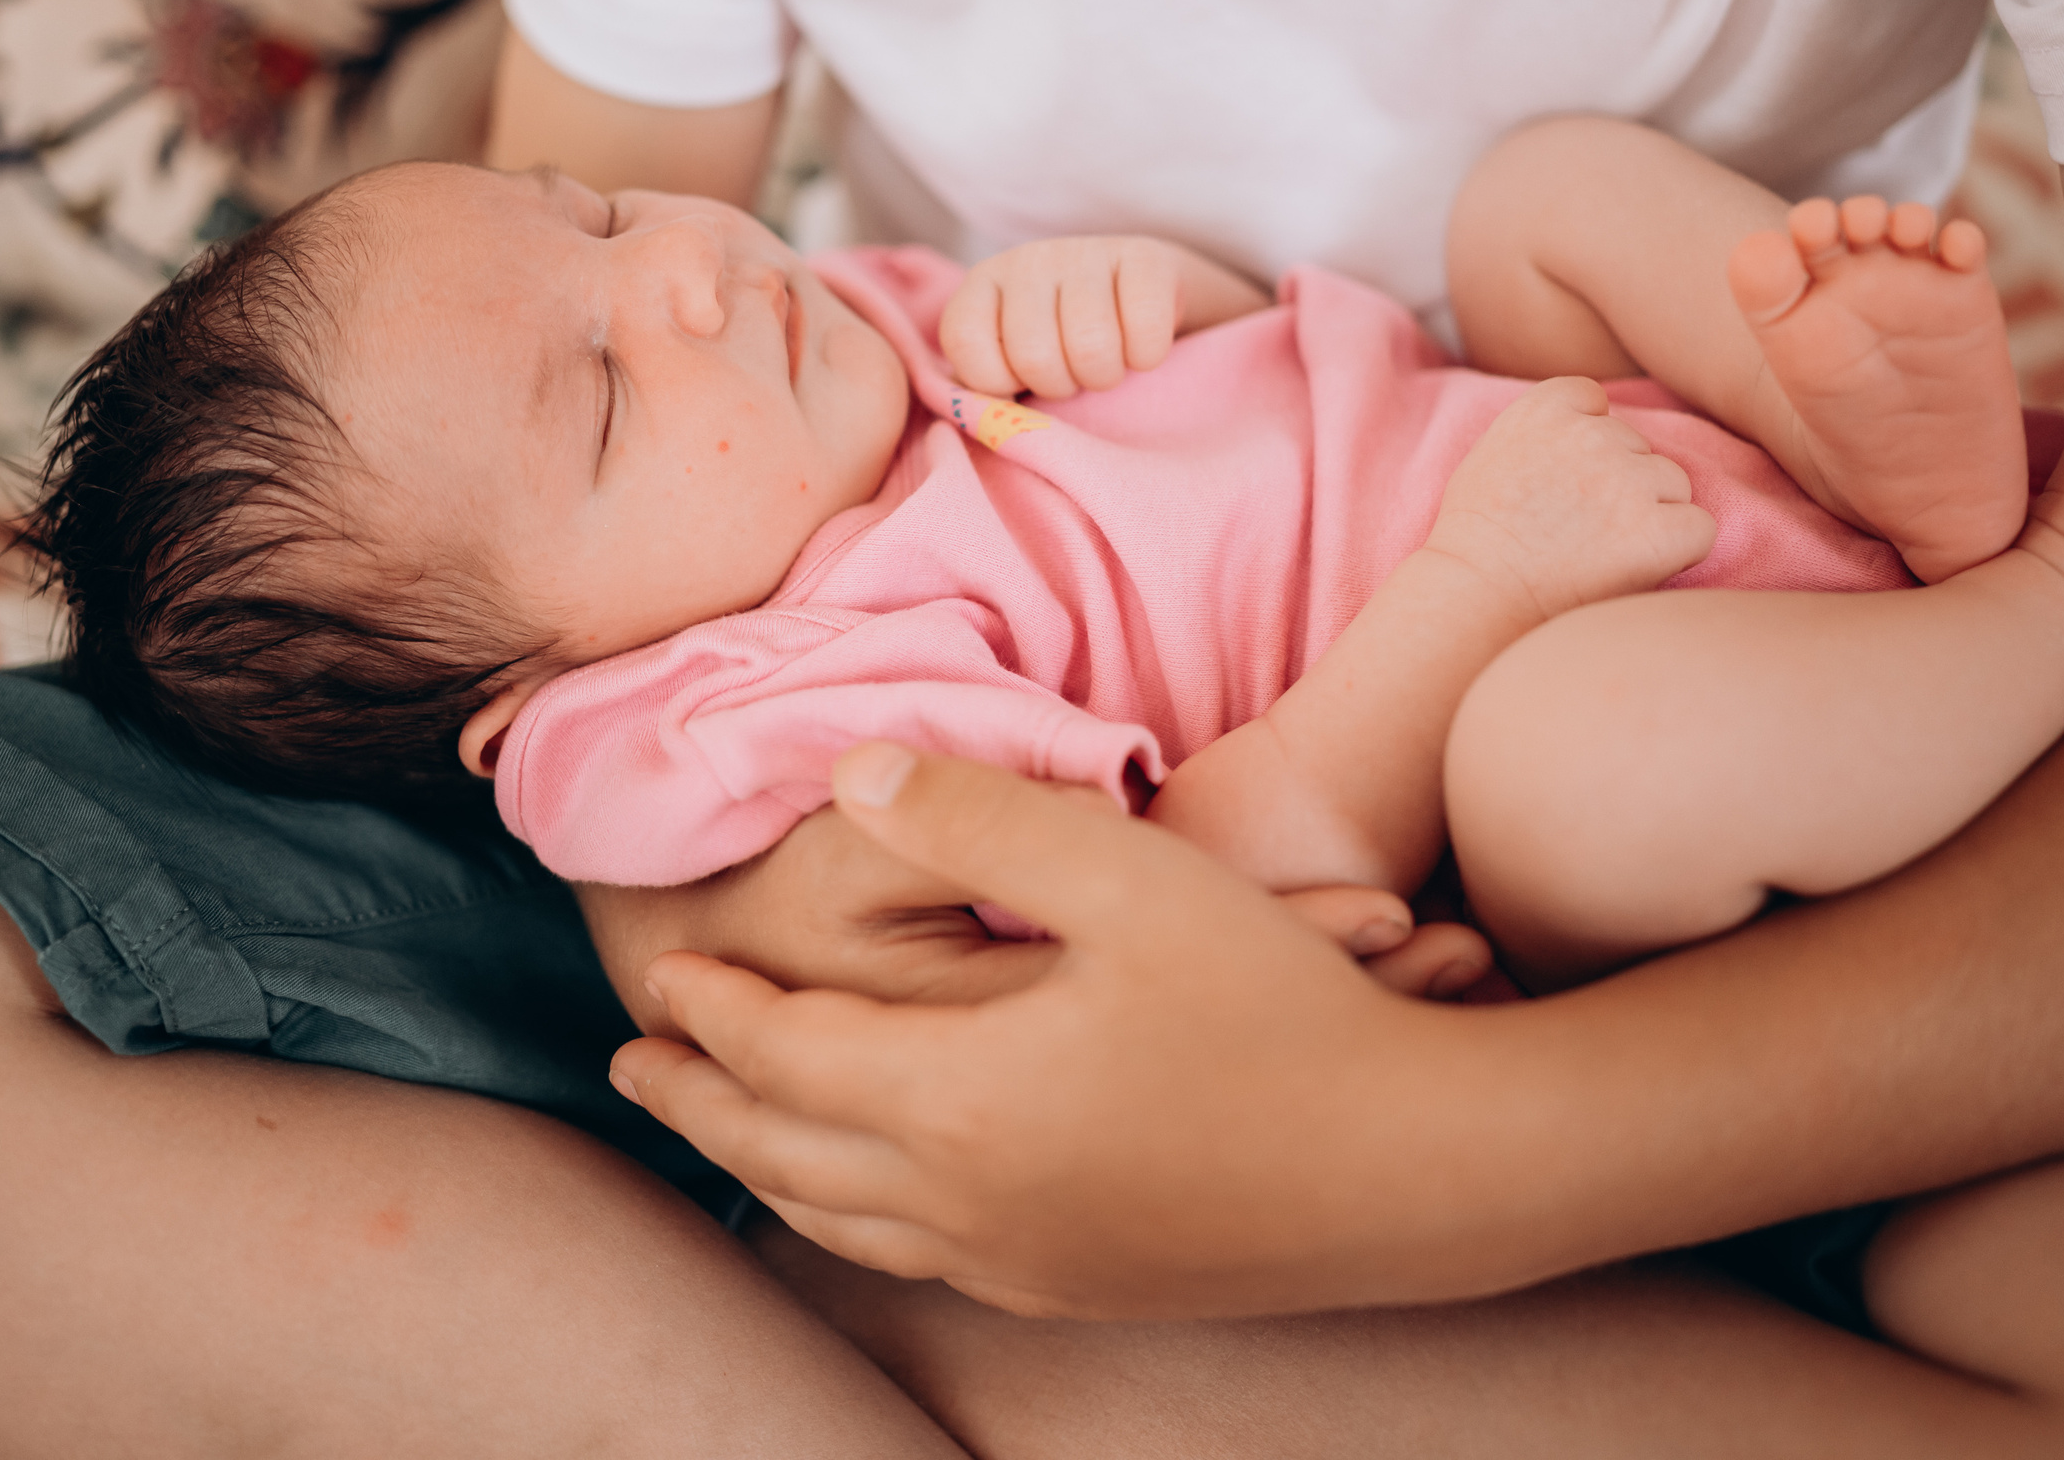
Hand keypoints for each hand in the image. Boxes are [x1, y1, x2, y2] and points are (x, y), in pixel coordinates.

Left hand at [608, 744, 1532, 1318]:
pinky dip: (855, 1220)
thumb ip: (978, 817)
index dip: (716, 1012)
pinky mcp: (1084, 1289)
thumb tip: (847, 774)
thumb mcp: (1132, 879)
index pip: (787, 1055)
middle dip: (702, 1104)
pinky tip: (877, 1200)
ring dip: (766, 1168)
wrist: (1423, 1168)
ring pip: (845, 1223)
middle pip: (785, 1155)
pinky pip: (921, 1263)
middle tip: (640, 1067)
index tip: (667, 975)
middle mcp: (968, 1204)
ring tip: (730, 1133)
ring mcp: (1025, 1263)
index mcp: (959, 1100)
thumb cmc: (1284, 1008)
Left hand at [940, 236, 1188, 397]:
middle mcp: (1029, 260)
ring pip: (1091, 348)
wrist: (1138, 303)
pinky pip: (1144, 331)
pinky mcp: (1144, 256)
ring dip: (1103, 376)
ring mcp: (1086, 252)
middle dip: (1059, 386)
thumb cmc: (1062, 348)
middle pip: (1034, 357)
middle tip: (1072, 374)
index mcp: (983, 285)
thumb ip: (981, 393)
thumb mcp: (1009, 365)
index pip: (966, 343)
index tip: (1021, 379)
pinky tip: (1139, 348)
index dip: (999, 383)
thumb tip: (977, 422)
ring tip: (1105, 364)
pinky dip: (1146, 357)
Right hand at [1424, 378, 1716, 621]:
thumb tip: (1591, 424)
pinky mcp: (1659, 529)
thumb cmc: (1475, 541)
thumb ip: (1542, 432)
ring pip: (1673, 484)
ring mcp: (1628, 480)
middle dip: (1620, 484)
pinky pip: (1700, 528)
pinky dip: (1680, 549)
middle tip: (1577, 531)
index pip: (1594, 400)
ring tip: (1599, 554)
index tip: (1565, 480)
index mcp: (1545, 408)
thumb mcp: (1492, 454)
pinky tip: (1639, 567)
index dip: (1587, 440)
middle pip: (1637, 447)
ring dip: (1651, 514)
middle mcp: (1592, 433)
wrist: (1476, 598)